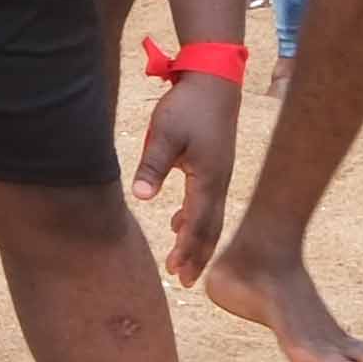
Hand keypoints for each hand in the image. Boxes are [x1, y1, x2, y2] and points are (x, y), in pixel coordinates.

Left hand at [140, 59, 242, 279]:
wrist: (214, 80)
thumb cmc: (188, 105)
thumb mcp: (165, 134)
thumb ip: (153, 166)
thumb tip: (142, 197)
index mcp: (208, 179)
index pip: (198, 224)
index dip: (187, 250)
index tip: (176, 272)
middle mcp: (219, 182)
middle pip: (210, 228)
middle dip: (197, 256)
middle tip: (184, 281)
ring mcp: (220, 174)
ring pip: (211, 217)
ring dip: (197, 241)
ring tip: (182, 262)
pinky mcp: (216, 166)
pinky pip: (209, 203)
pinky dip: (196, 219)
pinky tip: (179, 223)